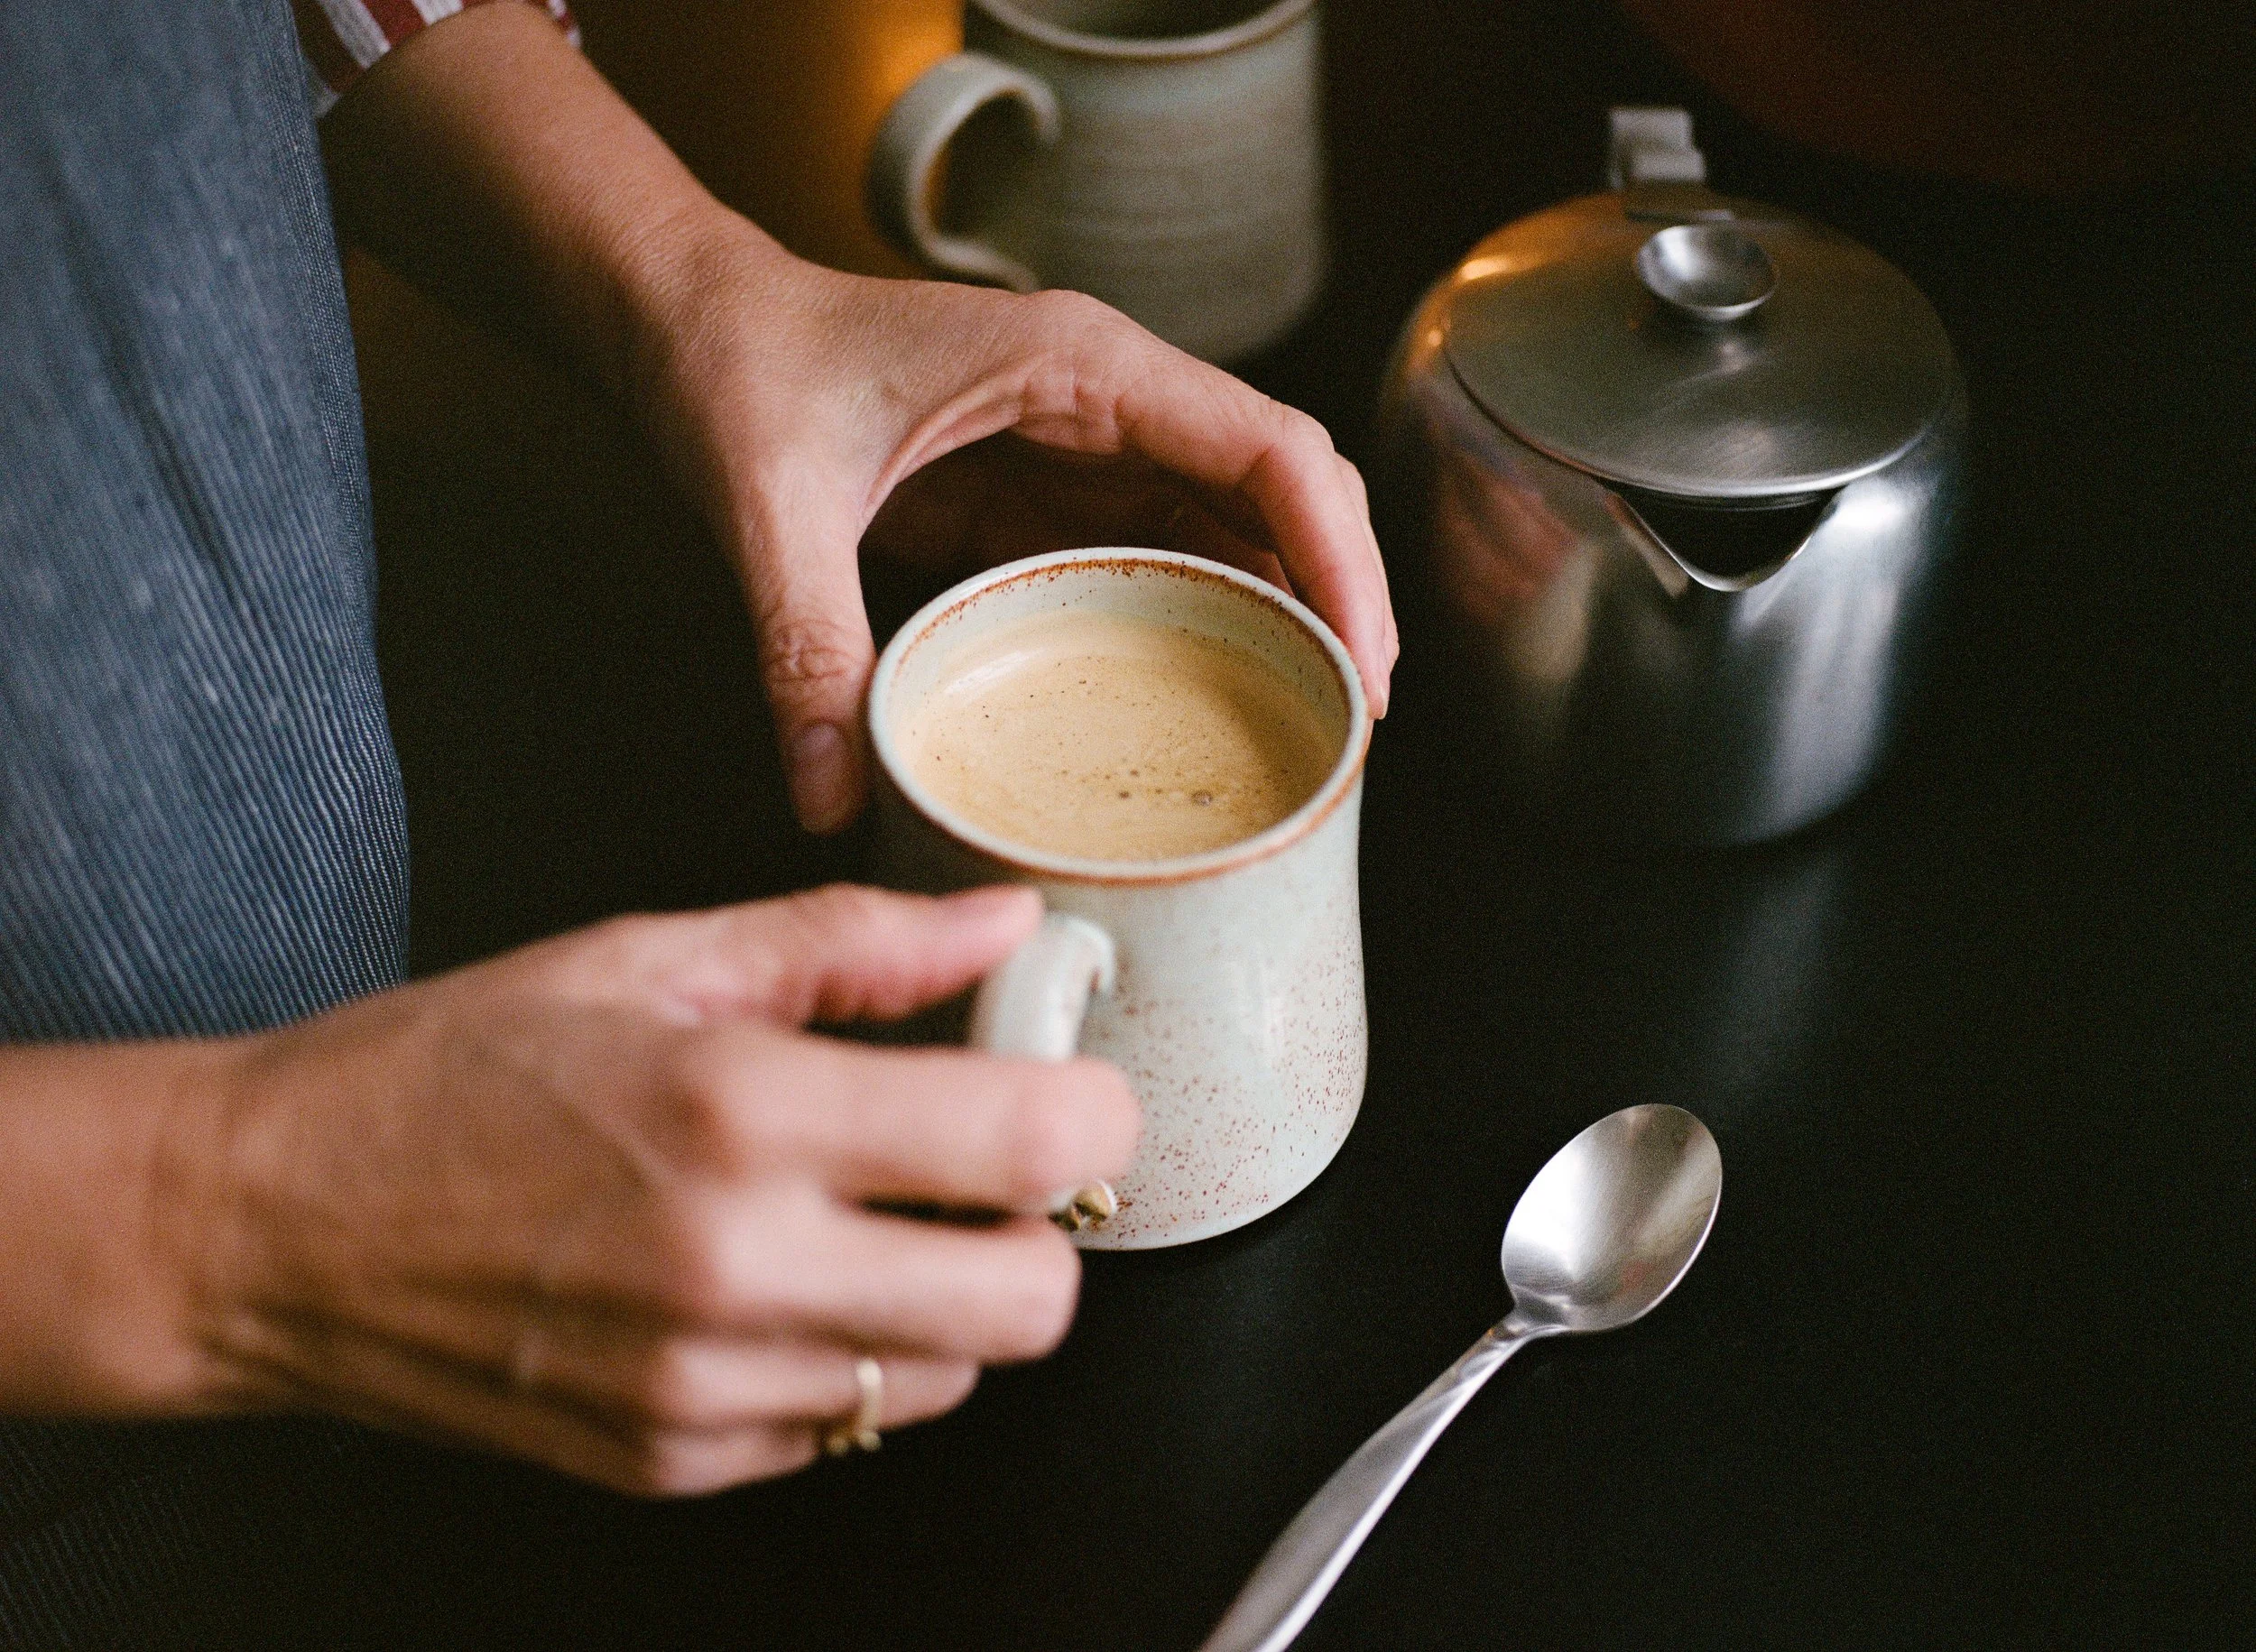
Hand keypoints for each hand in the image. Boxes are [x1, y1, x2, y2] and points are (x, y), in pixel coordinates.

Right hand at [163, 885, 1136, 1495]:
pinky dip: (851, 1359)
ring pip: (954, 1376)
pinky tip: (775, 1285)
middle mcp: (739, 1267)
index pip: (1036, 1146)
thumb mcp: (647, 957)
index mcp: (743, 1111)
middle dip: (1042, 1227)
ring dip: (946, 1297)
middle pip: (1035, 1301)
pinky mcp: (676, 1462)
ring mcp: (707, 1386)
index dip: (1092, 1106)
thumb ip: (853, 944)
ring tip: (855, 1217)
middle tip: (980, 1164)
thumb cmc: (444, 1073)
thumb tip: (1002, 920)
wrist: (266, 1223)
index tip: (1064, 1076)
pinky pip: (849, 1428)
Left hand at [629, 228, 1397, 831]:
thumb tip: (834, 794)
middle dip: (1337, 593)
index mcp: (1079, 365)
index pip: (1267, 449)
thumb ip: (804, 644)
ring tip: (1313, 720)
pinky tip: (1220, 692)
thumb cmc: (742, 366)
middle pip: (1282, 487)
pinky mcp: (1051, 491)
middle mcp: (1107, 397)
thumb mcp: (769, 504)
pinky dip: (1210, 616)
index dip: (1337, 556)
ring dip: (1285, 610)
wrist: (693, 323)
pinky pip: (1162, 550)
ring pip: (1237, 522)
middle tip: (1354, 719)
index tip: (1360, 661)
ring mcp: (1086, 444)